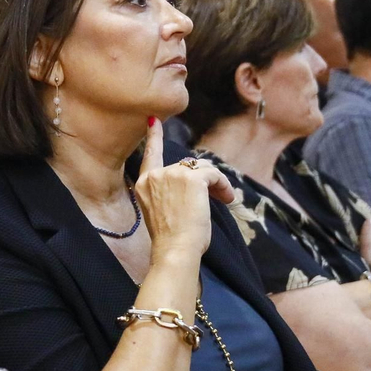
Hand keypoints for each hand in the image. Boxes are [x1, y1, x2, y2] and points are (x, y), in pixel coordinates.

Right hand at [134, 120, 234, 261]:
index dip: (153, 136)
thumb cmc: (171, 239)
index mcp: (144, 184)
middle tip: (218, 196)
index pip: (150, 155)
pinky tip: (227, 199)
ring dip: (216, 183)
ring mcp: (173, 175)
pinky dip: (224, 185)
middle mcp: (155, 175)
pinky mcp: (192, 179)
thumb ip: (170, 193)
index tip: (153, 120)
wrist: (175, 250)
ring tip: (224, 199)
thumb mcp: (162, 212)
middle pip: (186, 165)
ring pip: (202, 168)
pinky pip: (214, 175)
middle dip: (204, 179)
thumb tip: (196, 182)